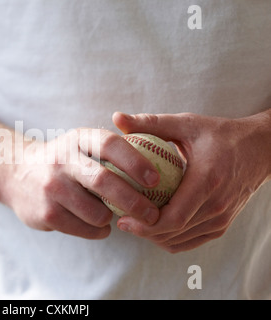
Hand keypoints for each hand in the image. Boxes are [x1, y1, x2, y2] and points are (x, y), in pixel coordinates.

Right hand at [2, 128, 161, 238]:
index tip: (156, 180)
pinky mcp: (46, 214)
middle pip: (105, 181)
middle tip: (153, 214)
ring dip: (112, 218)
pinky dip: (99, 230)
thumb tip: (156, 167)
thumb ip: (108, 150)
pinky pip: (86, 229)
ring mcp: (52, 188)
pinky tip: (96, 224)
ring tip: (111, 215)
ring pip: (98, 213)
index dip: (136, 162)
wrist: (15, 174)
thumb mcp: (79, 144)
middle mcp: (62, 160)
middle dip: (135, 201)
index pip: (110, 144)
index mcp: (76, 139)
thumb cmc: (62, 161)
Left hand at [112, 111, 270, 251]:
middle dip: (144, 231)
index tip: (123, 219)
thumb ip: (151, 122)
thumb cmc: (221, 134)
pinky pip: (191, 241)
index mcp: (207, 182)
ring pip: (180, 240)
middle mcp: (217, 206)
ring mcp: (222, 219)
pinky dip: (170, 238)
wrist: (261, 149)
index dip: (145, 224)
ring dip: (154, 236)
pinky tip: (154, 226)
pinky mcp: (222, 224)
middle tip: (122, 220)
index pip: (173, 218)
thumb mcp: (187, 124)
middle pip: (173, 232)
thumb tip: (117, 118)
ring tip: (135, 222)